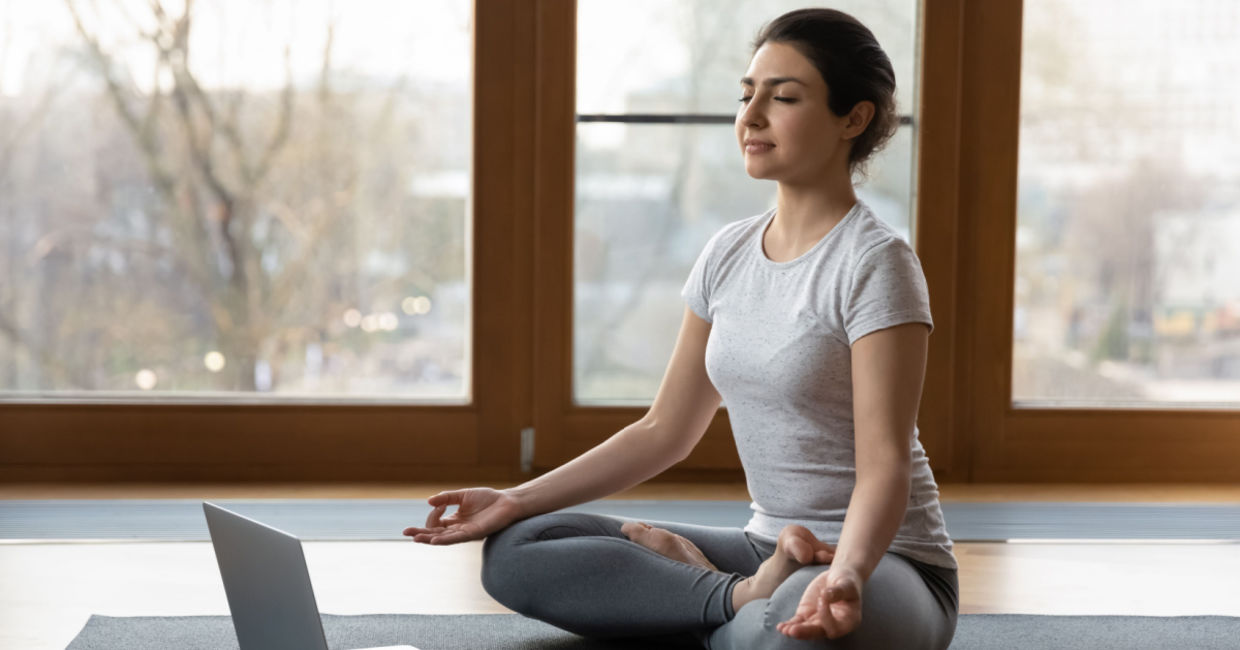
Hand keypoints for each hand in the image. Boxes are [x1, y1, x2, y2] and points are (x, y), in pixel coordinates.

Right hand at [402, 487, 523, 544]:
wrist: (507, 502)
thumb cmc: (488, 499)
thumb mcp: (463, 495)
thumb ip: (446, 497)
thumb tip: (428, 501)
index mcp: (455, 520)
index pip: (435, 522)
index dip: (433, 514)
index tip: (438, 504)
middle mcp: (458, 529)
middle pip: (435, 534)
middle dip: (420, 533)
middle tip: (406, 533)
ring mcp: (465, 532)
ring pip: (443, 539)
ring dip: (429, 539)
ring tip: (415, 538)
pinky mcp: (474, 533)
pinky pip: (457, 538)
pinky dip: (445, 539)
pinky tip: (434, 540)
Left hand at [775, 566, 863, 640]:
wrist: (838, 577)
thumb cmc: (847, 581)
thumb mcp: (847, 584)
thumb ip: (838, 591)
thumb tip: (826, 596)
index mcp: (848, 622)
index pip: (834, 627)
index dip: (826, 615)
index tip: (822, 597)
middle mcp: (832, 625)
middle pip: (818, 632)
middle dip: (805, 632)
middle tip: (793, 630)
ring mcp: (818, 621)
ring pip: (806, 629)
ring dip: (795, 630)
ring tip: (784, 630)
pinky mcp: (806, 615)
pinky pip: (797, 622)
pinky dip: (789, 625)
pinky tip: (780, 627)